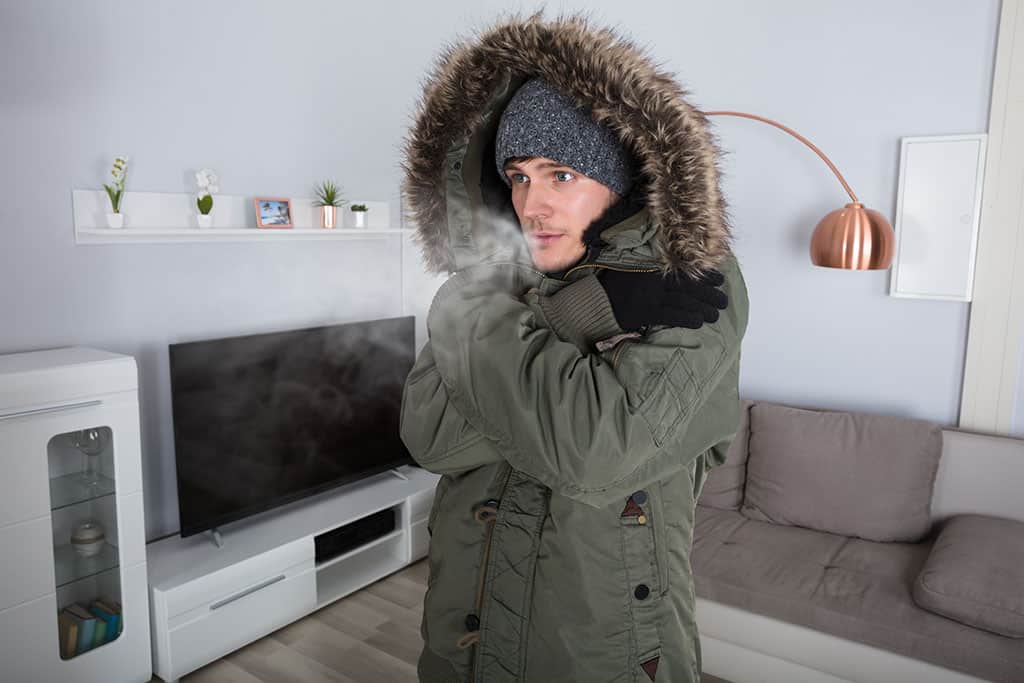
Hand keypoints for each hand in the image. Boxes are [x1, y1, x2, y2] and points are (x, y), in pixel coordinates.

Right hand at [597, 267, 727, 330]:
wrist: (596, 301)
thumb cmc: (614, 286)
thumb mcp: (634, 268)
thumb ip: (652, 267)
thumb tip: (673, 270)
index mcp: (654, 266)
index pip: (684, 271)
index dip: (704, 276)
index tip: (720, 279)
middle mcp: (655, 279)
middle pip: (689, 286)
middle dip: (709, 293)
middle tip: (724, 300)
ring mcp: (651, 295)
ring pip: (684, 301)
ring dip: (703, 308)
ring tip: (717, 314)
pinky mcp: (647, 311)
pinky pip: (672, 315)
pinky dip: (687, 318)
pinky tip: (699, 322)